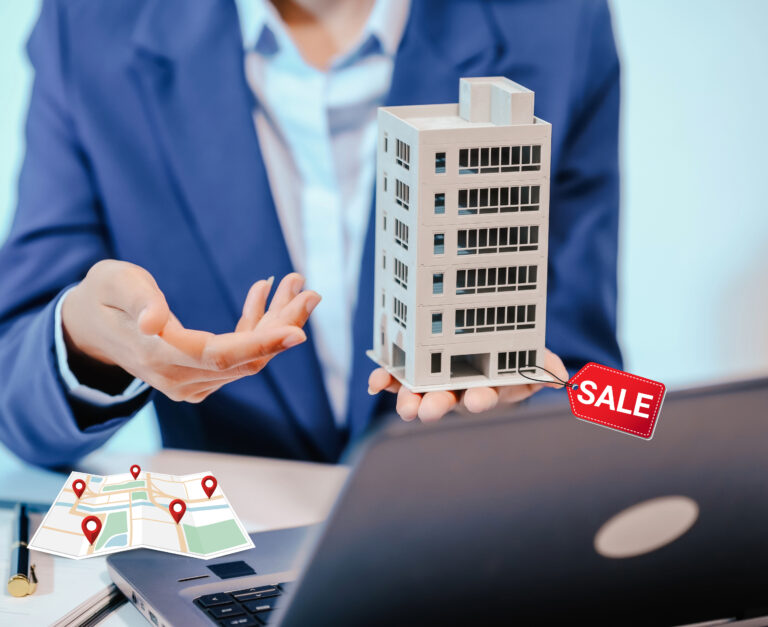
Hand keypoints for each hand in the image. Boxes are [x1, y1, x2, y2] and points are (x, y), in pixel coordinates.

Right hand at [61, 260, 319, 402]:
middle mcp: (178, 378)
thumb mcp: (114, 283)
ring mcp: (190, 383)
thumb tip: (155, 322)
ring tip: (293, 284)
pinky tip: (262, 293)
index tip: (300, 331)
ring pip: (247, 358)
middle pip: (245, 358)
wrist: (90, 327)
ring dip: (275, 323)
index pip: (221, 356)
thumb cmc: (104, 296)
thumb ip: (137, 300)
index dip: (262, 344)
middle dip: (282, 326)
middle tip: (309, 291)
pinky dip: (255, 327)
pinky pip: (237, 356)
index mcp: (159, 355)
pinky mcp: (198, 377)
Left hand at [367, 348, 567, 421]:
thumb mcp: (530, 360)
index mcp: (485, 388)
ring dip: (408, 399)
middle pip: (445, 401)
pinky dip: (385, 380)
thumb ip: (544, 367)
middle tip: (428, 411)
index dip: (480, 398)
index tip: (478, 399)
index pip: (483, 396)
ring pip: (418, 394)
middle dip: (436, 406)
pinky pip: (395, 379)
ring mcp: (431, 385)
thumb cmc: (508, 359)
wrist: (481, 348)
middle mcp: (456, 391)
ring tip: (403, 404)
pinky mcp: (409, 374)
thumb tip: (560, 376)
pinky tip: (377, 381)